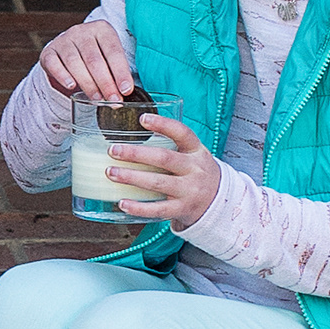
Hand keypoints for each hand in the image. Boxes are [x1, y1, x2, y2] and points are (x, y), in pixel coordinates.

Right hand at [40, 20, 133, 99]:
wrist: (69, 49)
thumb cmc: (95, 56)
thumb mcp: (108, 57)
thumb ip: (116, 72)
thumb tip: (124, 93)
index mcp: (102, 29)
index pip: (113, 51)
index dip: (121, 72)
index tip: (126, 90)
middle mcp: (82, 32)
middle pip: (94, 59)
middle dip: (105, 83)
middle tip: (113, 100)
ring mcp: (64, 40)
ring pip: (75, 62)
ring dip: (87, 84)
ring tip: (97, 99)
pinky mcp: (48, 52)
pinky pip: (54, 64)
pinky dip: (62, 76)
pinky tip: (71, 86)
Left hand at [110, 116, 220, 231]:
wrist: (218, 202)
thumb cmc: (195, 173)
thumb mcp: (192, 154)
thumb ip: (171, 144)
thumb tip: (136, 129)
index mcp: (196, 151)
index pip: (182, 133)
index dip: (163, 125)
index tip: (142, 119)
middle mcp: (194, 169)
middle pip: (164, 158)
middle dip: (136, 154)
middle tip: (113, 150)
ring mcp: (189, 191)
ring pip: (158, 183)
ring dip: (132, 178)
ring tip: (111, 173)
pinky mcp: (181, 209)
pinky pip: (158, 209)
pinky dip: (138, 208)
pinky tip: (122, 203)